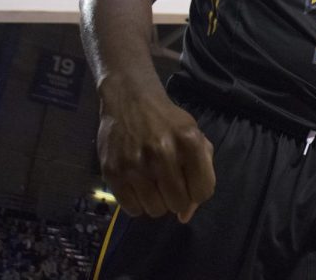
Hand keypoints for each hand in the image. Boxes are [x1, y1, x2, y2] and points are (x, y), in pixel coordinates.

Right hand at [97, 90, 215, 222]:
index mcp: (189, 142)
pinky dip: (137, 203)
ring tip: (153, 182)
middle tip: (170, 182)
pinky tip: (138, 185)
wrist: (130, 100)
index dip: (198, 192)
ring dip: (157, 202)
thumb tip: (186, 215)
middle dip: (177, 198)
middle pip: (178, 203)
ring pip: (155, 210)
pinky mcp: (112, 172)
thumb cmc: (168, 122)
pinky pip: (132, 209)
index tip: (190, 184)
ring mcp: (135, 163)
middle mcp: (163, 153)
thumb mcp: (194, 136)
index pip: (203, 191)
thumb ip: (201, 172)